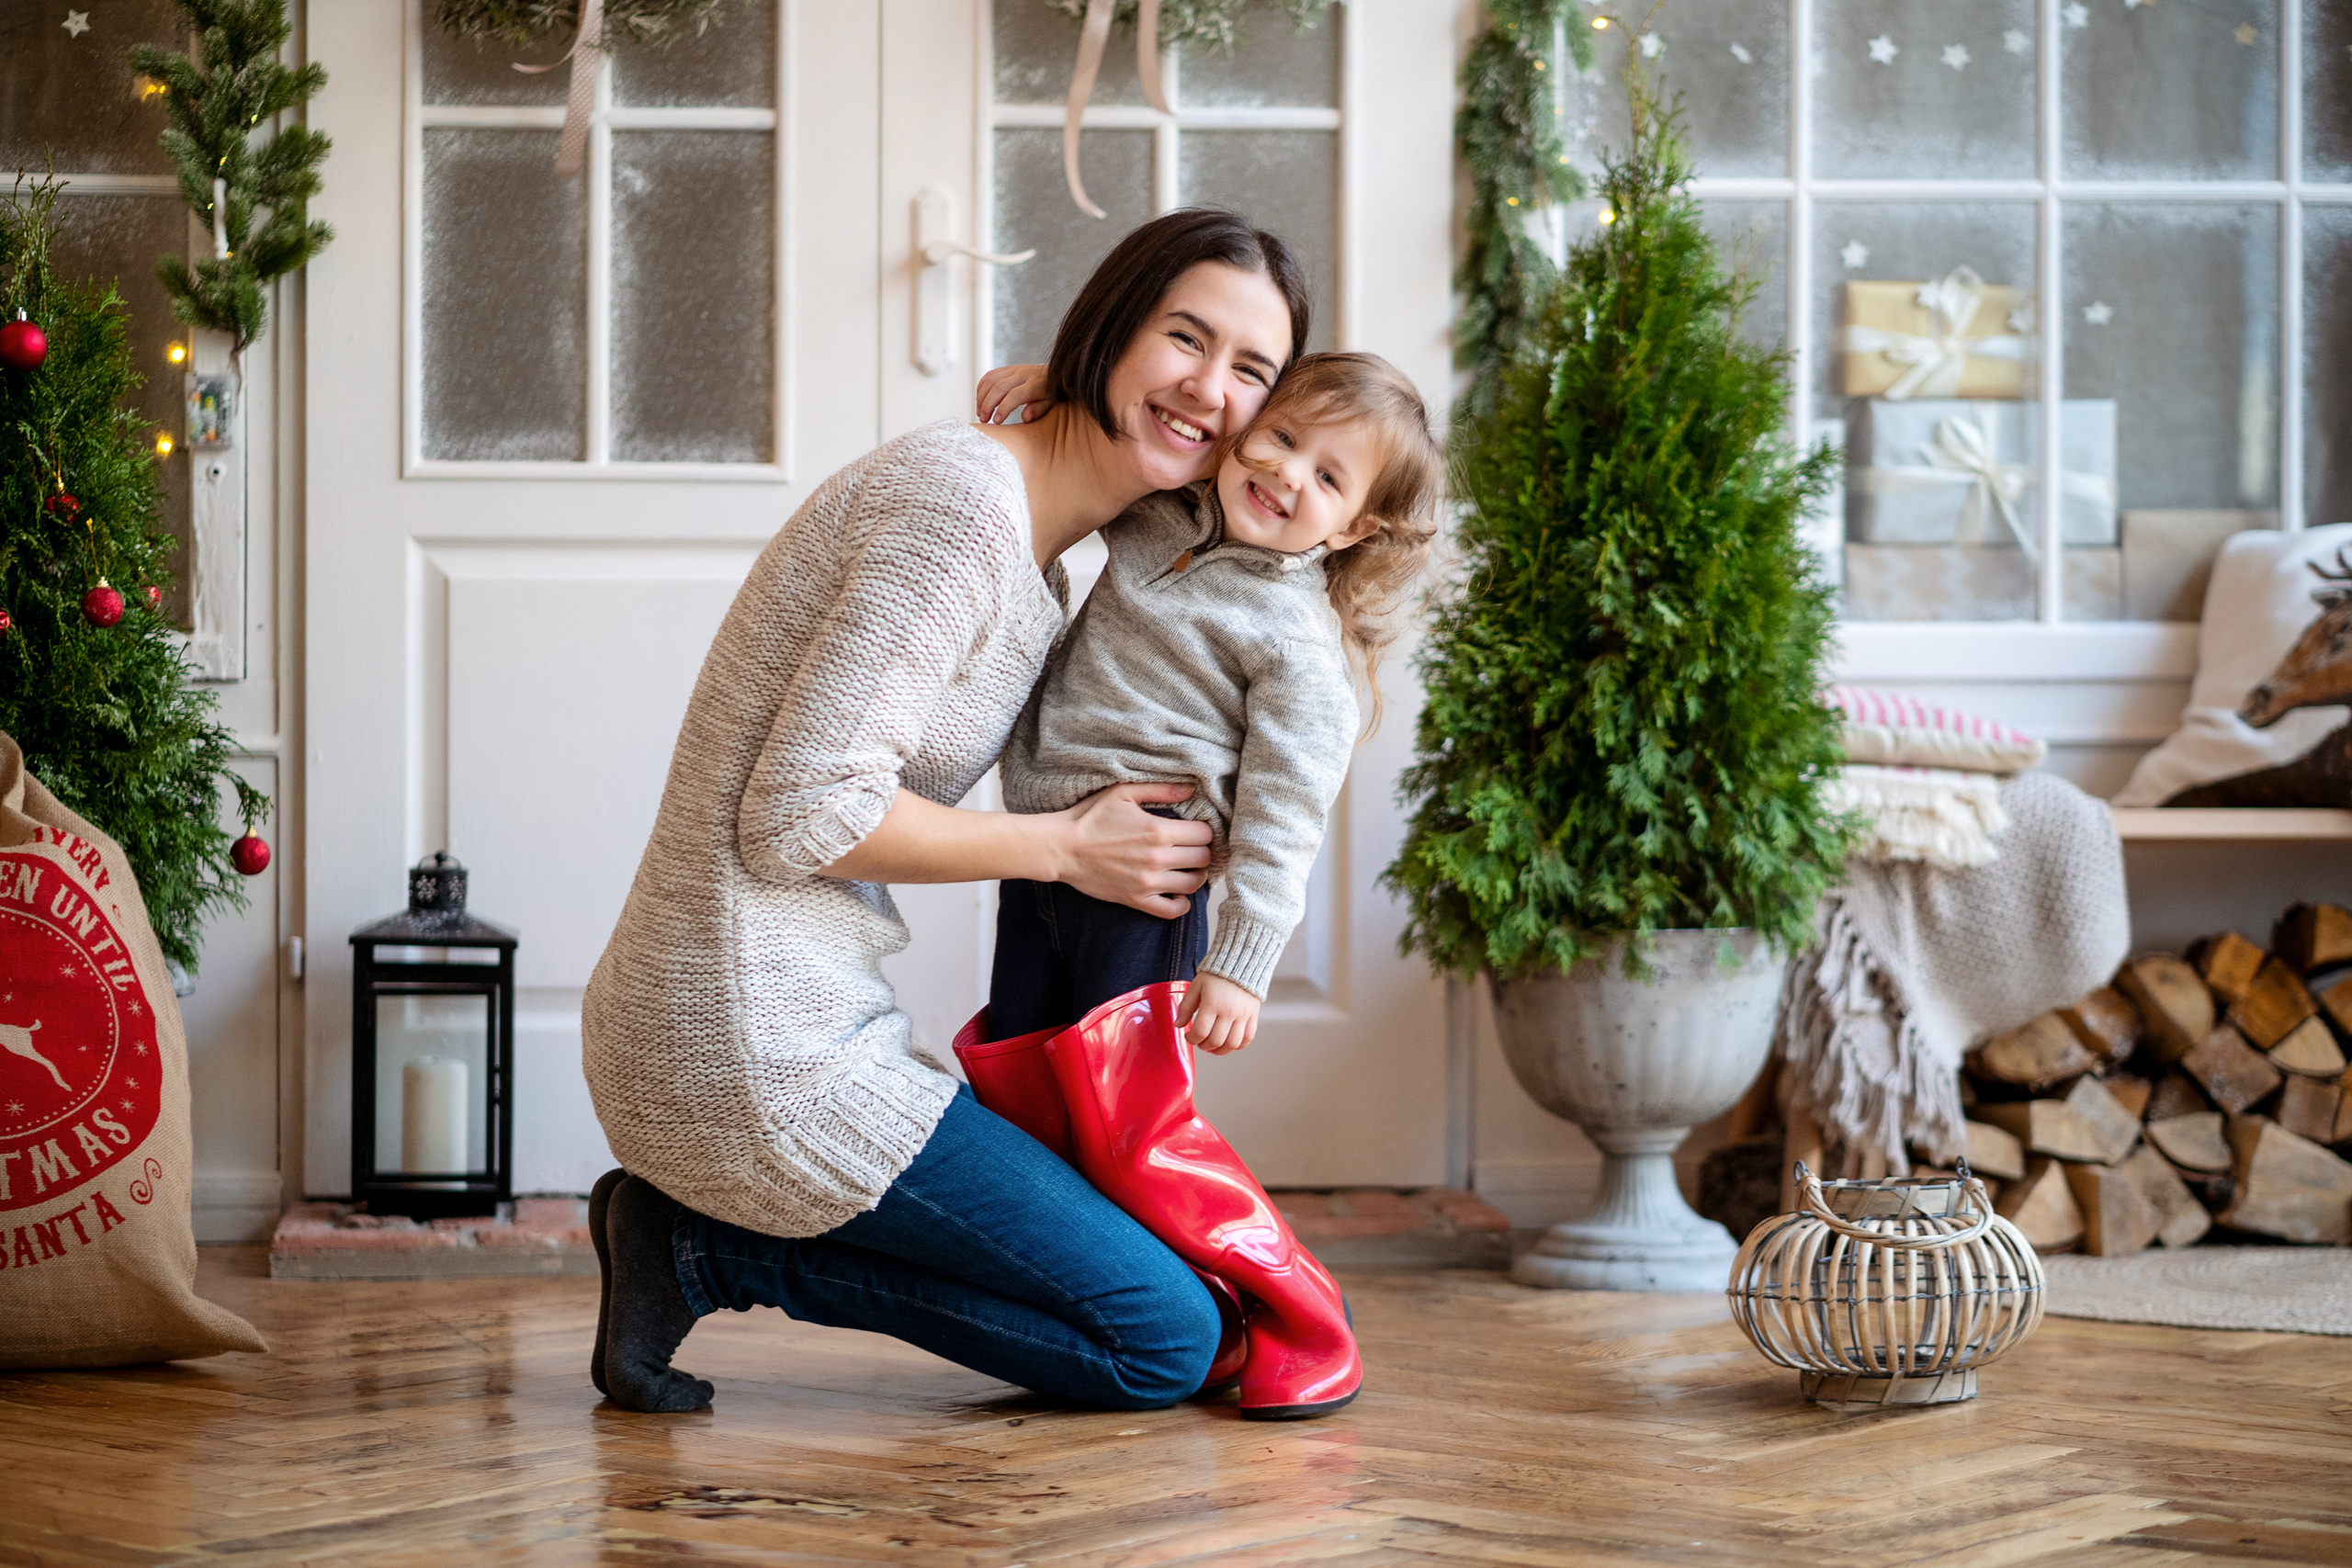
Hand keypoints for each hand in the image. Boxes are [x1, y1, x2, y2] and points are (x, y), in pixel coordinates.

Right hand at [977, 363, 1050, 424]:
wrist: (1055, 373)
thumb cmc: (1052, 393)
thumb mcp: (1050, 403)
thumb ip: (1039, 410)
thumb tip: (1025, 417)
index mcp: (1035, 384)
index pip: (1015, 395)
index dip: (1003, 408)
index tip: (996, 422)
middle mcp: (1023, 374)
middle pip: (999, 387)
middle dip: (988, 404)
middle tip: (983, 420)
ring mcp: (1014, 369)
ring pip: (991, 380)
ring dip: (981, 397)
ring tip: (980, 413)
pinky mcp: (1008, 368)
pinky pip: (990, 375)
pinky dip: (981, 387)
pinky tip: (979, 400)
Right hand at [1052, 781, 1210, 916]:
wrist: (1063, 849)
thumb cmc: (1091, 818)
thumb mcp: (1123, 793)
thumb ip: (1160, 790)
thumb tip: (1191, 788)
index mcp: (1159, 831)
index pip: (1204, 834)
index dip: (1203, 830)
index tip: (1195, 829)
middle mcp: (1158, 859)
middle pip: (1203, 859)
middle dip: (1202, 851)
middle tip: (1192, 847)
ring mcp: (1148, 883)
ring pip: (1194, 884)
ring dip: (1195, 874)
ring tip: (1186, 866)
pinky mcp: (1136, 900)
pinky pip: (1172, 910)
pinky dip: (1181, 903)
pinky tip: (1177, 891)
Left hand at [1179, 973, 1259, 1054]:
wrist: (1241, 962)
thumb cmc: (1215, 975)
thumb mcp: (1196, 987)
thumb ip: (1186, 1007)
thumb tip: (1178, 1025)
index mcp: (1212, 1004)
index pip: (1201, 1032)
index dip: (1192, 1039)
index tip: (1189, 1036)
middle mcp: (1229, 1012)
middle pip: (1216, 1041)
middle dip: (1204, 1046)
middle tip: (1200, 1042)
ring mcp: (1243, 1015)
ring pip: (1232, 1044)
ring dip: (1221, 1051)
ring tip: (1213, 1047)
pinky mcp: (1253, 1015)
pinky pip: (1248, 1038)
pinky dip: (1238, 1046)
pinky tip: (1229, 1044)